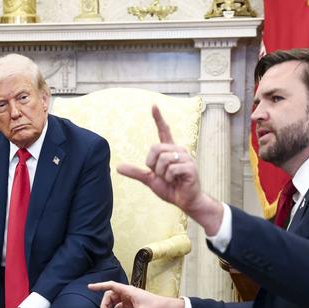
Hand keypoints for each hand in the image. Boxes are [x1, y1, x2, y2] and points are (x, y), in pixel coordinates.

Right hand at [88, 281, 183, 307]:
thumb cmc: (156, 307)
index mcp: (129, 291)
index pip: (111, 286)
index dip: (100, 286)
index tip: (90, 287)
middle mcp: (127, 293)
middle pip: (110, 296)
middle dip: (105, 305)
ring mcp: (128, 299)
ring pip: (114, 303)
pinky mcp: (130, 305)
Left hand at [117, 104, 223, 234]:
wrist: (185, 201)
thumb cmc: (171, 188)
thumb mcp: (150, 179)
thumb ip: (136, 172)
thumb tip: (118, 167)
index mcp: (170, 151)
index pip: (164, 131)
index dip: (158, 119)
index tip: (153, 106)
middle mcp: (179, 150)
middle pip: (155, 148)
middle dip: (153, 164)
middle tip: (162, 174)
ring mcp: (186, 157)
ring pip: (163, 159)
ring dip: (162, 173)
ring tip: (171, 179)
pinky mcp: (190, 167)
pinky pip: (171, 169)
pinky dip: (169, 178)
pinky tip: (177, 181)